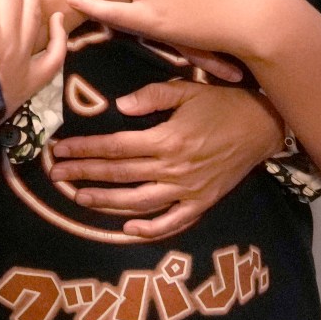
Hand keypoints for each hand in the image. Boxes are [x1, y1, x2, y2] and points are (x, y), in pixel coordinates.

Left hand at [46, 83, 288, 239]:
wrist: (263, 126)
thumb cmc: (223, 103)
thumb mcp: (187, 90)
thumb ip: (152, 96)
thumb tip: (120, 106)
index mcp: (166, 139)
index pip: (115, 147)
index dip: (85, 149)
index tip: (61, 150)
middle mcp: (173, 169)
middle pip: (119, 175)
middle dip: (84, 174)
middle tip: (57, 175)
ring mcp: (187, 190)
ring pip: (138, 202)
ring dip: (106, 203)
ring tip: (80, 198)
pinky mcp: (201, 202)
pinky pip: (173, 222)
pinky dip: (150, 229)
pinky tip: (127, 230)